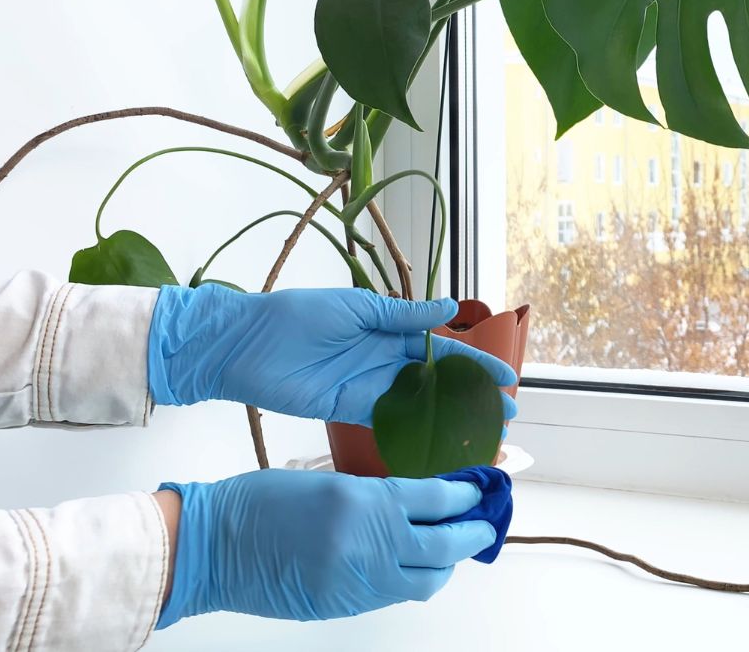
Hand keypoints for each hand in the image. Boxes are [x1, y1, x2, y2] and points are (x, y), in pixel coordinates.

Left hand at [147, 285, 517, 423]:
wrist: (243, 344)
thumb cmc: (295, 315)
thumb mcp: (355, 308)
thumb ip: (403, 315)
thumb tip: (450, 309)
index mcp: (387, 328)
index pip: (442, 349)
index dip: (473, 364)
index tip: (504, 378)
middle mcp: (382, 359)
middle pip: (437, 381)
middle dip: (472, 397)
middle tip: (506, 414)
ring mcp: (367, 386)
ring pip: (419, 404)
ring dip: (450, 418)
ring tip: (481, 433)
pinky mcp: (347, 408)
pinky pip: (387, 421)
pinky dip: (413, 430)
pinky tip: (438, 440)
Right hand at [155, 469, 494, 624]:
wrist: (210, 548)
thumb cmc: (258, 505)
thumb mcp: (328, 482)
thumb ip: (376, 496)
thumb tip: (419, 504)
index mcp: (364, 503)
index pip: (438, 500)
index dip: (467, 495)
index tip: (480, 488)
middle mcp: (368, 545)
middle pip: (447, 545)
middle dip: (475, 532)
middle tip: (487, 521)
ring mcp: (358, 582)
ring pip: (427, 580)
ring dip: (448, 563)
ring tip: (455, 546)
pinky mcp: (344, 606)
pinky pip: (394, 595)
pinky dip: (412, 579)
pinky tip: (413, 565)